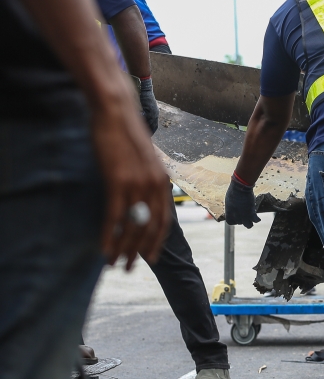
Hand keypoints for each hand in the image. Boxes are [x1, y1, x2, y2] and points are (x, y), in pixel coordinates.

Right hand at [90, 75, 171, 269]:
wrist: (116, 111)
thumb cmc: (126, 133)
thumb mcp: (144, 160)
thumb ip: (146, 179)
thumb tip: (142, 196)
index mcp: (163, 182)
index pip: (164, 220)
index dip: (156, 241)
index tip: (150, 257)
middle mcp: (155, 185)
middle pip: (150, 228)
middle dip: (140, 252)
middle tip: (129, 268)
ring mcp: (138, 184)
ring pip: (133, 226)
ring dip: (123, 249)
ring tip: (113, 263)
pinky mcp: (118, 181)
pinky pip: (115, 216)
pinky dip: (110, 236)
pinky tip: (103, 248)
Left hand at [225, 176, 259, 227]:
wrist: (240, 187)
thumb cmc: (234, 191)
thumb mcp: (229, 200)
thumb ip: (231, 207)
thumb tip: (233, 209)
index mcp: (229, 212)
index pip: (230, 222)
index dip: (234, 220)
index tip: (237, 217)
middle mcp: (235, 216)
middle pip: (240, 223)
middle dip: (243, 219)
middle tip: (246, 214)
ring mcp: (243, 215)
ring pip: (248, 225)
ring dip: (250, 223)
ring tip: (252, 219)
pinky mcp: (251, 213)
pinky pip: (255, 220)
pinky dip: (257, 219)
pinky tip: (258, 218)